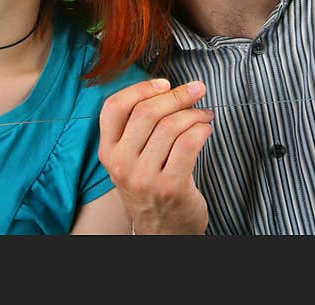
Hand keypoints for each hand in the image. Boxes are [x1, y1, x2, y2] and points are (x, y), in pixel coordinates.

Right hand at [99, 78, 212, 233]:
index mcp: (108, 151)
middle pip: (147, 112)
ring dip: (194, 113)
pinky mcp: (170, 186)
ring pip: (171, 126)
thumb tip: (165, 88)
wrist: (163, 232)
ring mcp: (145, 178)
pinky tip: (206, 129)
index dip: (140, 89)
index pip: (114, 108)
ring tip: (204, 114)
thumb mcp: (130, 159)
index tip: (163, 84)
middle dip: (177, 95)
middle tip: (196, 90)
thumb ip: (136, 128)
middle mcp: (122, 164)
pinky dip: (202, 129)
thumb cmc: (151, 187)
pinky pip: (189, 143)